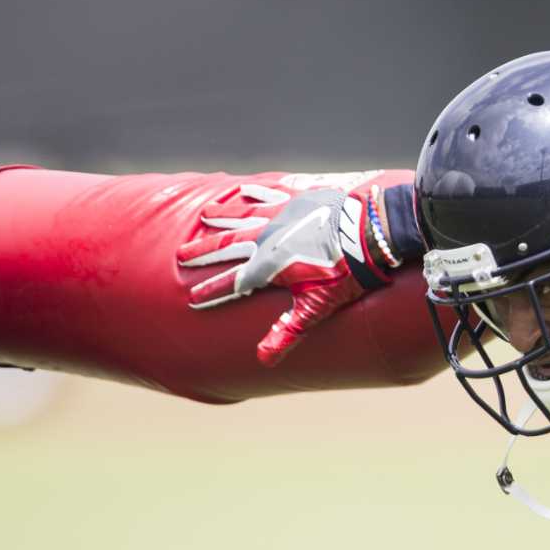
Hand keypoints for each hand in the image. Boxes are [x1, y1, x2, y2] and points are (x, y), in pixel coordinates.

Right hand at [177, 170, 409, 365]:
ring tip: (203, 218)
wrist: (369, 233)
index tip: (192, 299)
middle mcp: (267, 239)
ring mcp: (281, 216)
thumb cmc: (345, 275)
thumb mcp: (316, 308)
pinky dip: (252, 193)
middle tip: (181, 256)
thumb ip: (287, 332)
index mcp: (269, 267)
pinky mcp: (298, 198)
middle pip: (227, 246)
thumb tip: (262, 359)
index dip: (212, 292)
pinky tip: (242, 190)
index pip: (232, 283)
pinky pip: (269, 193)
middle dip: (202, 252)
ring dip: (220, 219)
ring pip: (242, 216)